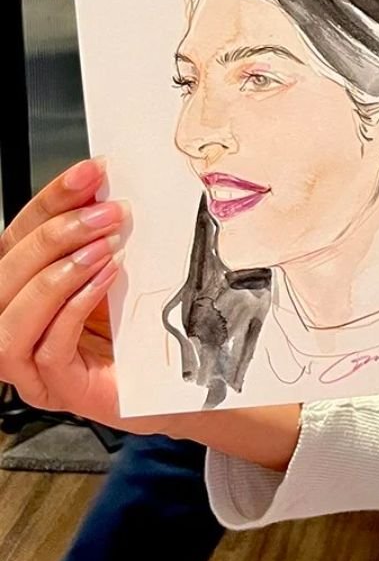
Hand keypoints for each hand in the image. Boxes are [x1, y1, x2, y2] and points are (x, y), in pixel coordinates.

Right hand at [0, 159, 155, 432]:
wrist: (179, 373)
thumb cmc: (142, 319)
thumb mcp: (115, 264)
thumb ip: (99, 232)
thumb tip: (103, 183)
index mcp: (24, 289)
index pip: (16, 238)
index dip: (49, 200)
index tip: (90, 171)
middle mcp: (17, 325)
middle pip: (4, 276)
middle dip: (55, 234)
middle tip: (106, 212)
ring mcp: (32, 365)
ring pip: (9, 321)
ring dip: (55, 275)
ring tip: (104, 247)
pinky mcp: (59, 389)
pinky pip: (48, 349)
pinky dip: (74, 308)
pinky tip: (107, 279)